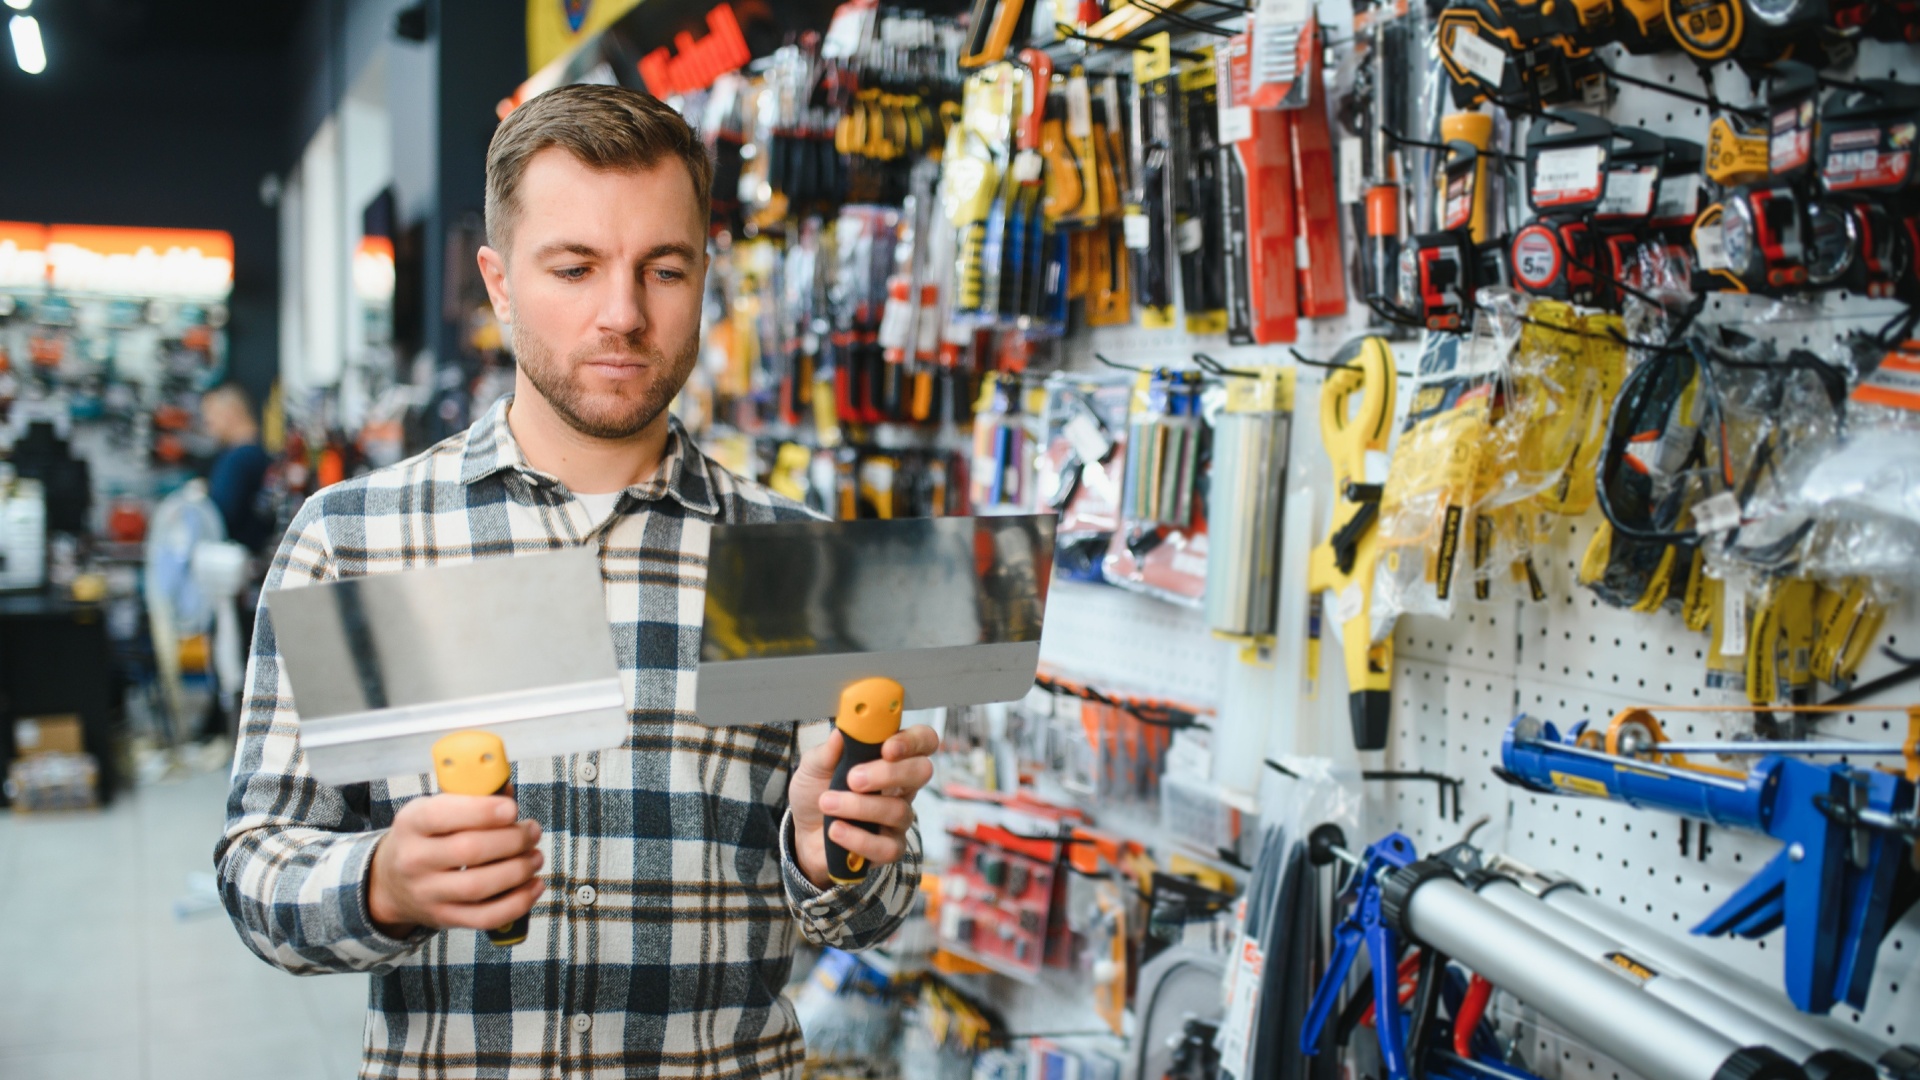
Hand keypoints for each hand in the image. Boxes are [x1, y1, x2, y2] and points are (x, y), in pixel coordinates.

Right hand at [366, 794, 543, 937]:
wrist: (391, 882)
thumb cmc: (426, 837)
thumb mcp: (434, 809)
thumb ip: (472, 797)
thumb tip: (507, 792)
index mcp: (412, 823)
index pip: (442, 815)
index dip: (483, 811)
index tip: (512, 809)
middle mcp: (414, 860)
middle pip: (468, 851)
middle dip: (512, 840)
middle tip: (532, 832)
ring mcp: (428, 893)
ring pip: (479, 886)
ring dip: (518, 870)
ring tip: (536, 857)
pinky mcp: (444, 918)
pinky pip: (486, 917)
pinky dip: (518, 902)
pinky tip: (534, 885)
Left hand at [790, 725, 937, 889]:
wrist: (801, 832)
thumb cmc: (816, 793)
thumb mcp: (814, 766)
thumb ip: (828, 750)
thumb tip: (843, 731)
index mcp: (889, 758)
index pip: (922, 741)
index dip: (913, 741)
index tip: (887, 748)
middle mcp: (900, 786)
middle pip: (922, 772)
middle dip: (889, 773)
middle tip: (853, 779)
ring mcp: (898, 819)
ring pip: (898, 810)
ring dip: (858, 807)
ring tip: (827, 803)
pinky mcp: (889, 848)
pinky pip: (887, 847)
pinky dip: (857, 838)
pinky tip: (835, 830)